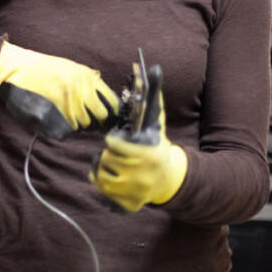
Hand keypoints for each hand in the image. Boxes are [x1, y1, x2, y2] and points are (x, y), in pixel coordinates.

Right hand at [0, 41, 117, 138]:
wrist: (16, 69)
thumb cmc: (42, 69)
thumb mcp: (71, 68)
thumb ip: (88, 83)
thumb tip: (104, 101)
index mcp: (87, 78)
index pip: (112, 101)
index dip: (111, 112)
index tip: (107, 116)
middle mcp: (81, 90)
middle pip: (102, 117)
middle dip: (97, 122)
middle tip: (87, 120)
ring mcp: (68, 104)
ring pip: (85, 125)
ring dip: (79, 125)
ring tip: (66, 116)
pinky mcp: (54, 115)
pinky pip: (68, 130)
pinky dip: (65, 129)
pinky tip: (57, 119)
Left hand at [90, 95, 187, 211]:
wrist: (169, 179)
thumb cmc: (158, 145)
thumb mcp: (157, 123)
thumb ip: (153, 98)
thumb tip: (153, 68)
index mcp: (146, 155)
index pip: (113, 145)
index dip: (113, 141)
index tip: (118, 140)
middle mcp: (140, 176)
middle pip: (106, 160)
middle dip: (110, 154)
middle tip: (119, 154)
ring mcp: (133, 192)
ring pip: (101, 176)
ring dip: (103, 168)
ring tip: (115, 164)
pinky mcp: (128, 203)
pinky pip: (102, 191)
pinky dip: (102, 183)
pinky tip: (113, 176)